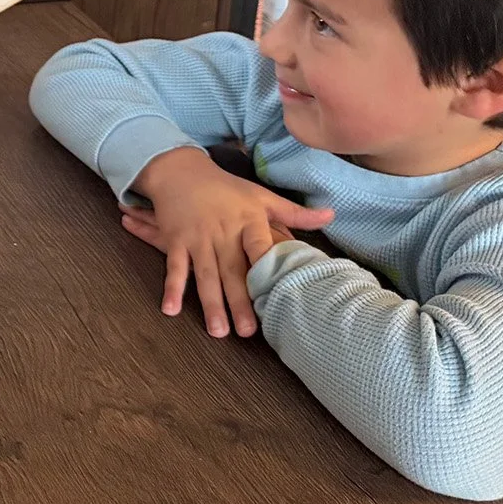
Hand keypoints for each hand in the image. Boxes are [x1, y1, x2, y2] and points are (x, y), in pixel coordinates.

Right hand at [124, 148, 332, 338]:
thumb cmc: (225, 187)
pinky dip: (172, 289)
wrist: (179, 171)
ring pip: (205, 275)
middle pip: (232, 271)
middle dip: (239, 302)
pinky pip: (175, 268)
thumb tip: (332, 216)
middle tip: (247, 332)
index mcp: (247, 221)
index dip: (266, 264)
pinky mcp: (175, 241)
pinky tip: (171, 310)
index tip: (277, 287)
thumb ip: (294, 213)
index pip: (259, 245)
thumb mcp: (260, 196)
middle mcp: (222, 231)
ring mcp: (197, 238)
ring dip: (210, 304)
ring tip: (217, 331)